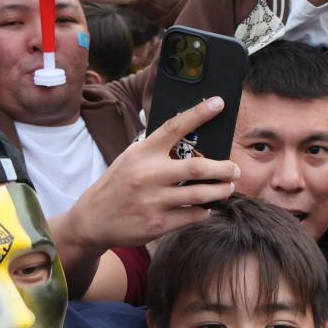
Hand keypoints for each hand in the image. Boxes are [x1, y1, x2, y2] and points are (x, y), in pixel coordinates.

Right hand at [58, 97, 240, 256]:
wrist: (92, 220)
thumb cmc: (117, 185)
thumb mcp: (130, 158)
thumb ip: (155, 149)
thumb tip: (192, 140)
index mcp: (142, 152)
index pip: (174, 127)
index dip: (199, 113)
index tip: (218, 103)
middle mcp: (148, 175)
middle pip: (198, 168)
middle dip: (224, 168)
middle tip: (235, 169)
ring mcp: (153, 201)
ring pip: (200, 194)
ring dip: (221, 191)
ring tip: (228, 187)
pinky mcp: (158, 224)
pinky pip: (193, 216)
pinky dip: (205, 211)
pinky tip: (207, 207)